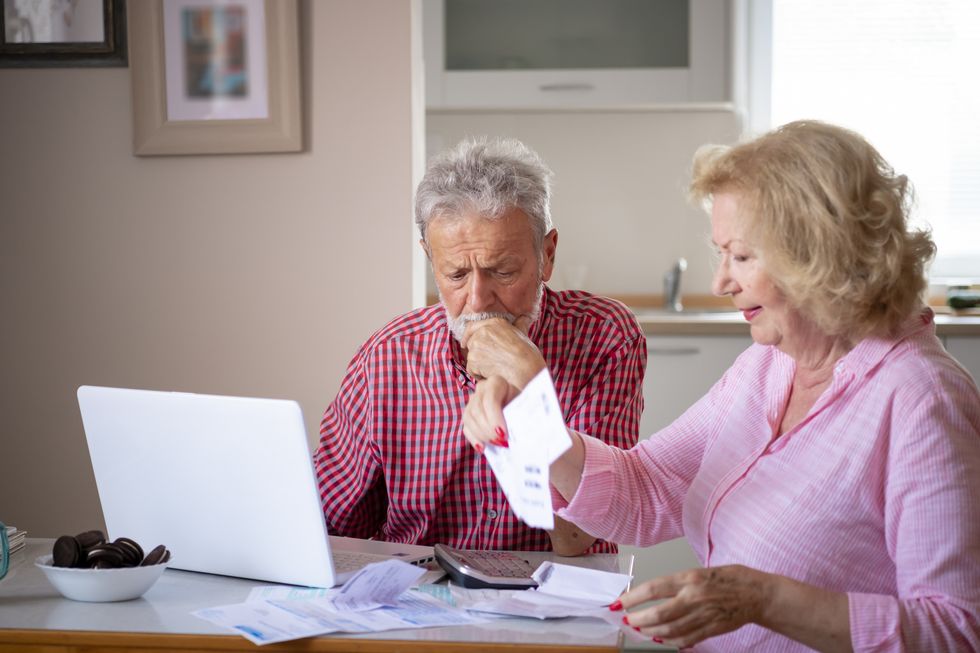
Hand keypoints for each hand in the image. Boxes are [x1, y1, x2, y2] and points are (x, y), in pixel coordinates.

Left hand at [461, 315, 544, 387]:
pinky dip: (479, 375)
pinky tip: (492, 374)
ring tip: (495, 368)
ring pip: (471, 358)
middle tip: (491, 362)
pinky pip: (472, 370)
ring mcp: (477, 344)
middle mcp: (483, 330)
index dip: (467, 336)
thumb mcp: (523, 333)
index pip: (472, 327)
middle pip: (471, 343)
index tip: (465, 343)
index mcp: (495, 322)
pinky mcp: (473, 358)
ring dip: (479, 366)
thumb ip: (519, 325)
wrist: (524, 369)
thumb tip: (523, 318)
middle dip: (477, 354)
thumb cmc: (527, 354)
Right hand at [462, 376, 519, 452]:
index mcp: (496, 382)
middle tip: (501, 443)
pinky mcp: (468, 414)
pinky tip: (482, 448)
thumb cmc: (522, 403)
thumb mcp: (524, 403)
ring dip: (482, 435)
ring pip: (469, 419)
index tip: (504, 434)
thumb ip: (521, 413)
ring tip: (495, 445)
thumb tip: (522, 431)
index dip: (495, 419)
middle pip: (477, 410)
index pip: (490, 400)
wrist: (515, 401)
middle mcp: (481, 389)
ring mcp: (472, 401)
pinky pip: (466, 427)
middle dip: (488, 430)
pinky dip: (473, 439)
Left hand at [616, 565, 770, 647]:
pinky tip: (662, 639)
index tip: (620, 603)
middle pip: (658, 614)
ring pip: (669, 630)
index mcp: (689, 578)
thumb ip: (679, 583)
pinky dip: (670, 641)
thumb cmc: (731, 578)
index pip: (653, 588)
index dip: (633, 598)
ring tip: (641, 630)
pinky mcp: (712, 629)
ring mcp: (703, 615)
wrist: (758, 593)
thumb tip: (655, 593)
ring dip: (651, 632)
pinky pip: (686, 639)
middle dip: (638, 620)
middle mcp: (694, 597)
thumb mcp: (701, 570)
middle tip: (628, 621)